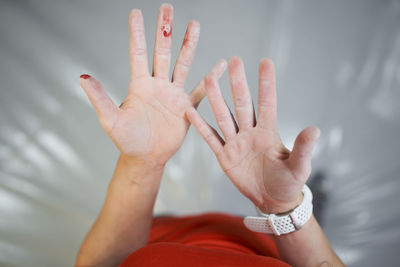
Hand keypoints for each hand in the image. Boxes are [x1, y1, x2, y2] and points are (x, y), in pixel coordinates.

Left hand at [79, 4, 225, 167]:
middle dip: (164, 30)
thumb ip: (100, 98)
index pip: (138, 53)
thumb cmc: (127, 140)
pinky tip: (220, 65)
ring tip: (194, 25)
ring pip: (182, 64)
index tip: (136, 12)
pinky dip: (211, 79)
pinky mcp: (186, 107)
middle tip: (167, 8)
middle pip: (162, 52)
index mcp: (139, 85)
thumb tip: (83, 77)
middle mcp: (157, 84)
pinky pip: (201, 90)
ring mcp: (173, 94)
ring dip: (188, 45)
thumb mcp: (111, 120)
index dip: (137, 33)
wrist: (146, 157)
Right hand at [186, 57, 319, 212]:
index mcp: (269, 132)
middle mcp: (251, 133)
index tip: (265, 61)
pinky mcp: (224, 156)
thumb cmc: (289, 182)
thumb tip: (315, 129)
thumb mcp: (299, 166)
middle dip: (238, 83)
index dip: (266, 84)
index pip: (267, 103)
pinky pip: (211, 138)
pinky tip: (191, 111)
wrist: (273, 200)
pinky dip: (200, 126)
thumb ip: (303, 148)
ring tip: (209, 78)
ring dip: (216, 98)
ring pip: (224, 116)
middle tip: (234, 60)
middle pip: (242, 104)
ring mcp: (236, 143)